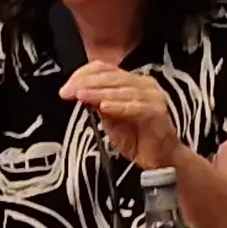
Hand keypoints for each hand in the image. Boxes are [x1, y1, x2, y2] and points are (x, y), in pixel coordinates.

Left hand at [60, 61, 180, 169]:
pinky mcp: (157, 112)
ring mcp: (153, 97)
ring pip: (122, 90)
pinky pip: (135, 107)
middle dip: (86, 83)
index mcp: (133, 82)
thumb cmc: (137, 138)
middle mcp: (145, 85)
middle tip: (68, 92)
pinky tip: (104, 107)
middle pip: (112, 76)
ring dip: (99, 93)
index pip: (105, 69)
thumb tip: (79, 92)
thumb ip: (98, 103)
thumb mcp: (110, 119)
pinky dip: (119, 106)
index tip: (66, 88)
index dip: (83, 75)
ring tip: (81, 96)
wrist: (160, 158)